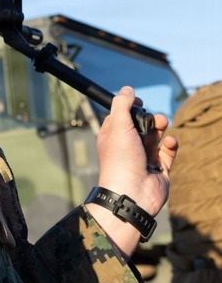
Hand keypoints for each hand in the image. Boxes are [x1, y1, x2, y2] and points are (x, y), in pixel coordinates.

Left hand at [88, 86, 178, 255]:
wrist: (133, 193)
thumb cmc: (121, 159)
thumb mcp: (118, 126)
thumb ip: (122, 105)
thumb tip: (127, 89)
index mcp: (112, 137)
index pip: (120, 117)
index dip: (129, 107)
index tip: (139, 101)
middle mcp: (127, 147)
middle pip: (141, 125)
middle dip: (149, 118)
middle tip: (153, 119)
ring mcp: (144, 157)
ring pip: (156, 136)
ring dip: (160, 128)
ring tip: (162, 125)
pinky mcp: (160, 168)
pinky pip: (168, 151)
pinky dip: (171, 145)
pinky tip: (170, 143)